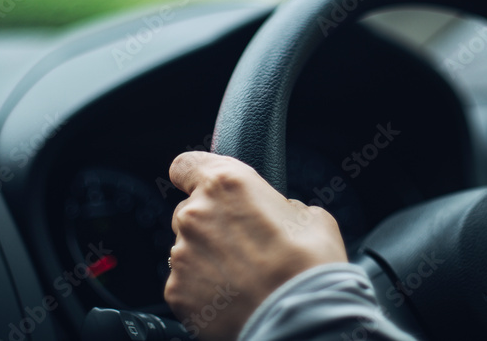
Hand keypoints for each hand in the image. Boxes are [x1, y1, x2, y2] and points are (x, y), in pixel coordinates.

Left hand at [164, 151, 346, 340]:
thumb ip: (281, 206)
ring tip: (241, 277)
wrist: (301, 321)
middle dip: (210, 224)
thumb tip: (278, 213)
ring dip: (207, 257)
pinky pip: (185, 282)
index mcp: (227, 184)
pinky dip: (202, 288)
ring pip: (186, 247)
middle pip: (189, 210)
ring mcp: (182, 253)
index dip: (193, 175)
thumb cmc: (309, 266)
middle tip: (243, 244)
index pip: (186, 165)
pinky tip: (232, 297)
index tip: (200, 185)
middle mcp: (196, 214)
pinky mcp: (176, 290)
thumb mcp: (311, 216)